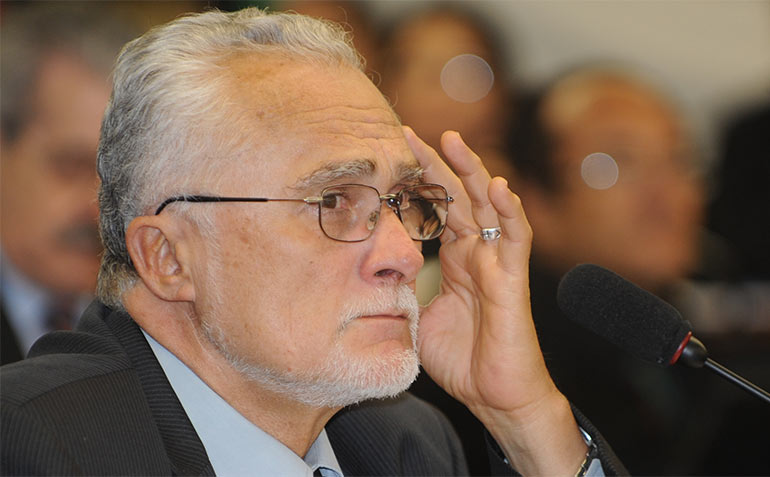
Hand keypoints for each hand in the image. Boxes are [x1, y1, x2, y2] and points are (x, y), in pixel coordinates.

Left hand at [404, 127, 586, 474]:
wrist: (493, 396)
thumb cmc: (462, 359)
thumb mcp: (419, 315)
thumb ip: (407, 287)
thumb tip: (378, 271)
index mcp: (455, 258)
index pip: (438, 207)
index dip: (419, 179)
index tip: (393, 152)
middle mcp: (476, 252)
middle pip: (459, 195)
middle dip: (437, 162)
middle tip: (412, 132)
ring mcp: (496, 262)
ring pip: (488, 205)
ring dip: (472, 171)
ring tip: (452, 140)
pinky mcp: (513, 280)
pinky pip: (515, 240)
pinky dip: (509, 212)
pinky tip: (498, 187)